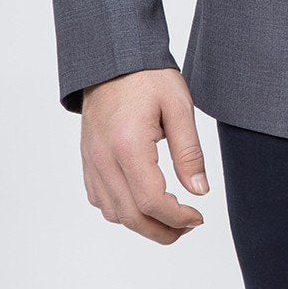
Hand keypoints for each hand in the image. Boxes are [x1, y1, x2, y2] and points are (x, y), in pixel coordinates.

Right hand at [80, 69, 208, 243]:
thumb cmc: (148, 76)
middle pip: (130, 216)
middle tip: (188, 227)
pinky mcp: (87, 160)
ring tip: (170, 217)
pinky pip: (100, 199)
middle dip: (162, 231)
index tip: (198, 216)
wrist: (113, 57)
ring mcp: (91, 161)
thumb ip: (189, 152)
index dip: (177, 218)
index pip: (151, 201)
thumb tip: (199, 191)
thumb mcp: (179, 107)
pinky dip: (122, 210)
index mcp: (128, 145)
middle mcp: (103, 158)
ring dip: (142, 224)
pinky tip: (143, 202)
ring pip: (113, 213)